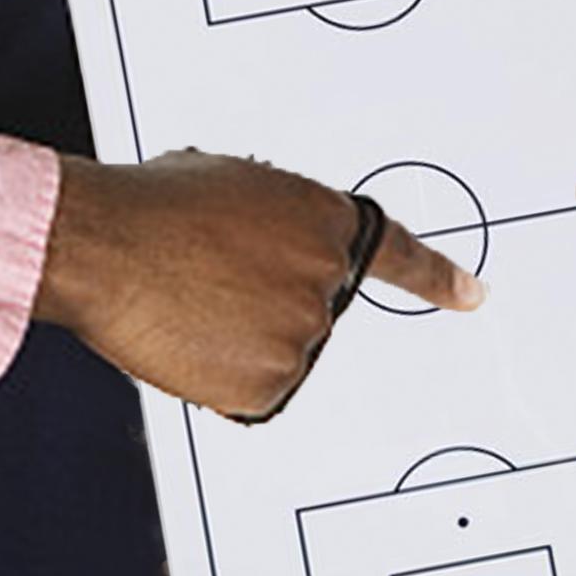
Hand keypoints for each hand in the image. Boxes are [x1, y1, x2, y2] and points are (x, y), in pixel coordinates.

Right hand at [32, 148, 486, 422]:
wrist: (107, 244)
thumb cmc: (152, 206)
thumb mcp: (229, 183)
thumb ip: (272, 218)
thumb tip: (260, 240)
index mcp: (323, 220)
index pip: (394, 256)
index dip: (435, 278)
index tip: (468, 296)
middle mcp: (325, 277)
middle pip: (306, 311)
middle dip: (261, 305)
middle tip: (206, 282)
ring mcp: (302, 333)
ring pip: (276, 353)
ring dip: (234, 339)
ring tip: (186, 300)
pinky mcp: (271, 381)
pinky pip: (250, 391)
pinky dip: (217, 376)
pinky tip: (186, 337)